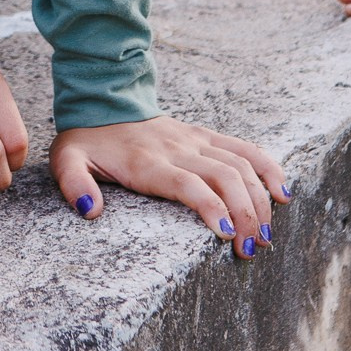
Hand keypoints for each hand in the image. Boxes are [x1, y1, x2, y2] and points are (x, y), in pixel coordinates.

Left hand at [51, 116, 289, 255]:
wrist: (103, 101)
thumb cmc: (87, 141)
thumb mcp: (66, 160)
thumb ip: (74, 184)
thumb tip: (91, 211)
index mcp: (147, 162)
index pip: (186, 183)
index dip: (209, 206)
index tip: (225, 234)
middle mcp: (178, 149)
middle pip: (223, 177)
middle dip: (244, 214)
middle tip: (251, 249)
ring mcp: (196, 140)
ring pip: (240, 165)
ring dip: (259, 199)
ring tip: (266, 234)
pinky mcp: (206, 136)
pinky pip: (244, 148)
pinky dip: (268, 168)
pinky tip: (284, 193)